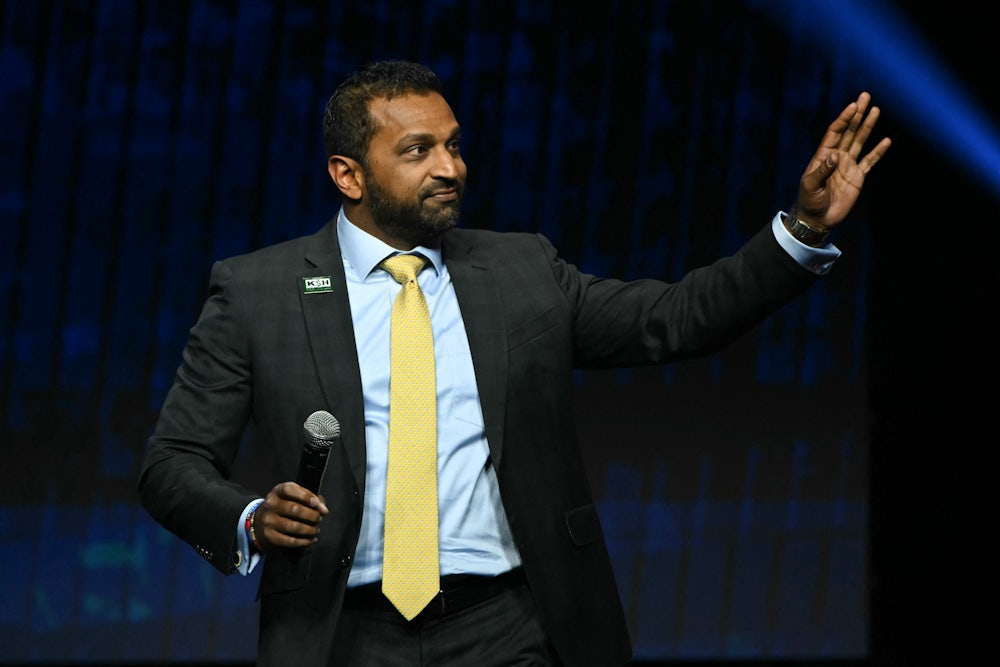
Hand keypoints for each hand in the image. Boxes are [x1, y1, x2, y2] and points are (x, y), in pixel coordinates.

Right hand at [251, 481, 328, 552]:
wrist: (260, 524)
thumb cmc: (283, 507)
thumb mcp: (293, 497)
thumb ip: (309, 498)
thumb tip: (323, 510)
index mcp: (278, 492)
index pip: (290, 490)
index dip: (305, 496)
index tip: (316, 503)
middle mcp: (271, 505)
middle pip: (295, 509)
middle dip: (312, 515)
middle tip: (318, 519)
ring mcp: (269, 521)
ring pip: (294, 527)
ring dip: (310, 530)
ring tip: (315, 530)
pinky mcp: (270, 537)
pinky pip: (290, 541)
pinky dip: (304, 542)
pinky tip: (310, 540)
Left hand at [795, 92, 891, 229]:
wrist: (817, 219)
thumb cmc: (809, 201)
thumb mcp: (811, 186)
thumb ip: (822, 171)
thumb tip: (835, 156)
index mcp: (823, 156)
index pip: (835, 132)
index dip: (844, 119)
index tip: (853, 106)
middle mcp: (837, 157)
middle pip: (849, 131)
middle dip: (856, 114)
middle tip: (865, 96)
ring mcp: (848, 166)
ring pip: (860, 141)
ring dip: (867, 126)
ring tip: (875, 110)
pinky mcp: (857, 177)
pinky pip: (870, 161)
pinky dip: (878, 152)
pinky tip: (886, 141)